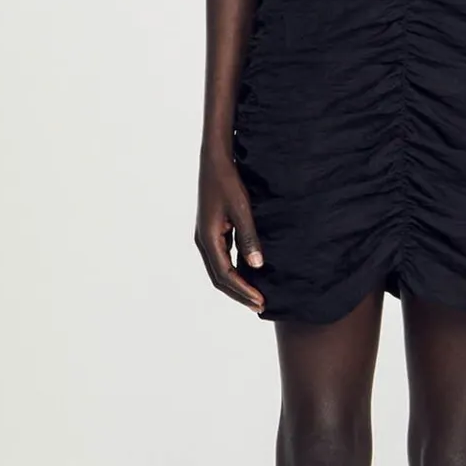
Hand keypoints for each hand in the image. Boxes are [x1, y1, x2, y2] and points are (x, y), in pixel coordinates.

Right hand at [196, 146, 266, 312]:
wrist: (215, 159)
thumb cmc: (228, 181)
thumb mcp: (242, 208)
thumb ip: (249, 237)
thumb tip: (256, 266)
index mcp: (208, 238)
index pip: (225, 275)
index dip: (243, 290)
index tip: (260, 301)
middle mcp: (204, 241)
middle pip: (220, 277)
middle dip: (239, 293)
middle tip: (260, 305)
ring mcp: (207, 236)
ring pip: (220, 269)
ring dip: (237, 284)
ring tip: (256, 295)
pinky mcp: (213, 230)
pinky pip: (222, 258)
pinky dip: (234, 270)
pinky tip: (249, 273)